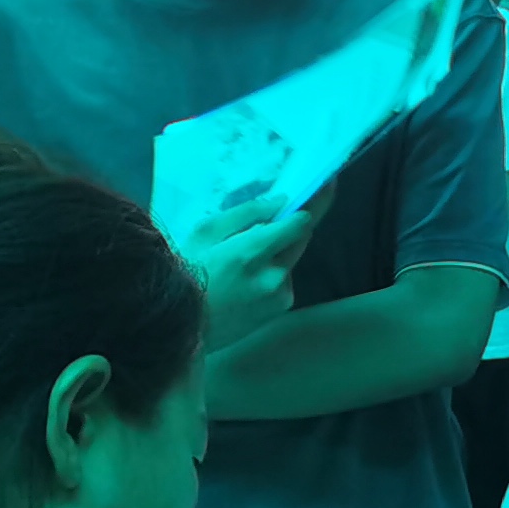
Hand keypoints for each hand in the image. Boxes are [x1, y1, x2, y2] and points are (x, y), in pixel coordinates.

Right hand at [191, 187, 329, 348]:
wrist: (181, 324)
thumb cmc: (185, 271)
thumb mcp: (205, 232)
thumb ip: (245, 214)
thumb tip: (281, 201)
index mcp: (252, 252)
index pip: (300, 222)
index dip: (316, 201)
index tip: (327, 183)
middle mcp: (274, 274)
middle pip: (302, 237)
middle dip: (293, 224)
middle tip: (278, 215)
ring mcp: (281, 294)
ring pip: (293, 257)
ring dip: (281, 248)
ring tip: (246, 256)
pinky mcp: (282, 307)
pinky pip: (287, 277)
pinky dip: (275, 270)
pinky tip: (248, 278)